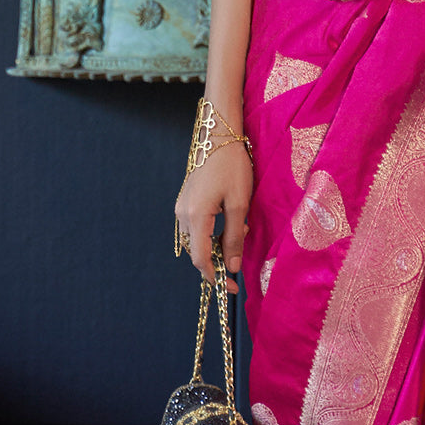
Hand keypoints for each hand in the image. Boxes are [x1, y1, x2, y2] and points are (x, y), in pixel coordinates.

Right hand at [175, 142, 252, 292]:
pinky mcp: (185, 201)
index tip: (233, 287)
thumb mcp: (240, 203)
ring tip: (241, 227)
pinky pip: (197, 226)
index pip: (200, 259)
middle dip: (221, 257)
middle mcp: (182, 215)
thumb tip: (233, 267)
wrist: (219, 136)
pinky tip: (230, 218)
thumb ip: (234, 237)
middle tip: (243, 246)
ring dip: (219, 242)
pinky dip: (213, 231)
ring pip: (198, 239)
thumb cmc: (233, 167)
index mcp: (196, 217)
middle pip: (198, 251)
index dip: (216, 277)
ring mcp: (181, 207)